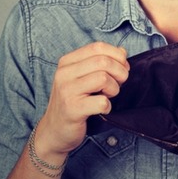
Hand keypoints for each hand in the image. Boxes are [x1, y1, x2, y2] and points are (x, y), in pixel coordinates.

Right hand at [37, 42, 129, 157]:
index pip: (97, 47)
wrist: (54, 131)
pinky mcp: (73, 109)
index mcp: (67, 62)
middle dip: (120, 72)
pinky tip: (102, 109)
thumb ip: (100, 62)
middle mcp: (64, 74)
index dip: (116, 55)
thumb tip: (122, 52)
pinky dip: (108, 106)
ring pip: (103, 78)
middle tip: (119, 83)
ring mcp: (67, 91)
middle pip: (103, 61)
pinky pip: (101, 102)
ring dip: (114, 89)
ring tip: (108, 96)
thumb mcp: (82, 77)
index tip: (121, 67)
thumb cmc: (73, 102)